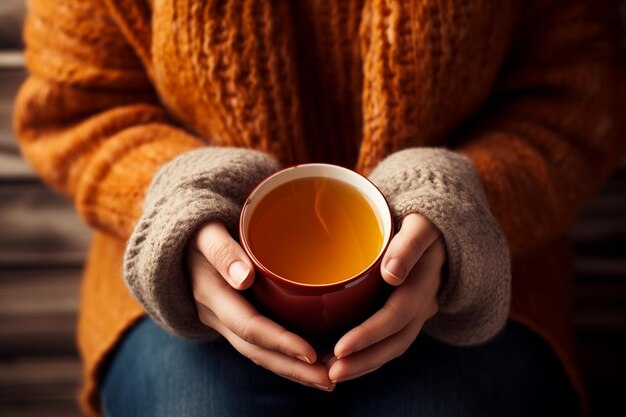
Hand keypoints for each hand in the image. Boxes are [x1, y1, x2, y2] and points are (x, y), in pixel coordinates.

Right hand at [187, 221, 335, 390]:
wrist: (180, 241)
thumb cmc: (198, 230)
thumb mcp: (205, 233)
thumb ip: (222, 251)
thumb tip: (245, 278)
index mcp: (212, 294)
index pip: (249, 327)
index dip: (280, 342)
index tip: (311, 353)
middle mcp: (218, 315)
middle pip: (257, 351)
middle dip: (293, 369)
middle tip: (329, 380)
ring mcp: (226, 320)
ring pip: (260, 353)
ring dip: (293, 370)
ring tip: (327, 378)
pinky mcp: (236, 318)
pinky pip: (261, 344)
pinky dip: (286, 357)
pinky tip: (314, 360)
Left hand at [327, 213, 444, 382]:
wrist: (435, 228)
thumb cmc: (421, 221)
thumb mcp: (420, 225)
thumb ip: (409, 245)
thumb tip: (392, 274)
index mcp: (423, 283)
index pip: (396, 317)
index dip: (368, 336)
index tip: (339, 349)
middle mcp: (423, 304)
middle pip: (395, 342)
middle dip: (363, 361)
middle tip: (330, 374)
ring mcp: (415, 312)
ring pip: (391, 347)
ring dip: (363, 364)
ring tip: (331, 374)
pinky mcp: (404, 314)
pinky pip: (388, 341)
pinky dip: (366, 354)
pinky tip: (340, 359)